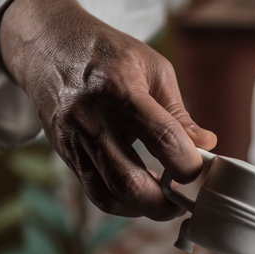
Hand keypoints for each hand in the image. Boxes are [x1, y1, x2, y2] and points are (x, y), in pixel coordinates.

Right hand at [0, 0, 216, 219]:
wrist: (47, 44)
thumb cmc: (107, 53)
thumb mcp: (152, 68)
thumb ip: (179, 112)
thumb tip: (206, 145)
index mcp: (119, 89)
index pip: (163, 140)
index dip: (191, 165)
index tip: (203, 171)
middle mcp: (90, 119)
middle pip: (129, 181)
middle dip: (165, 203)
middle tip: (186, 201)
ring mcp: (73, 140)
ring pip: (109, 196)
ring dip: (144, 209)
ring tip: (166, 201)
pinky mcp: (65, 154)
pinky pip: (95, 192)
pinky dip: (124, 202)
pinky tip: (142, 193)